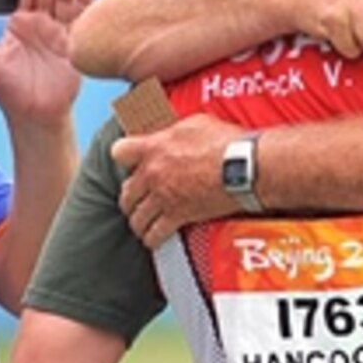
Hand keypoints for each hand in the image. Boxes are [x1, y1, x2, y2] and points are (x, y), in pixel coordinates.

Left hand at [113, 113, 244, 248]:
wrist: (243, 167)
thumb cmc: (225, 143)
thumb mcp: (196, 124)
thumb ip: (175, 132)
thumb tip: (170, 134)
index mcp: (154, 148)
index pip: (119, 152)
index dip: (125, 157)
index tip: (133, 162)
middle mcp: (153, 174)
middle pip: (126, 192)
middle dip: (132, 197)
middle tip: (140, 199)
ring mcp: (163, 197)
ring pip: (136, 217)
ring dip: (140, 220)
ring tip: (145, 222)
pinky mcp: (177, 216)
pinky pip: (154, 235)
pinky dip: (152, 238)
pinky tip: (155, 238)